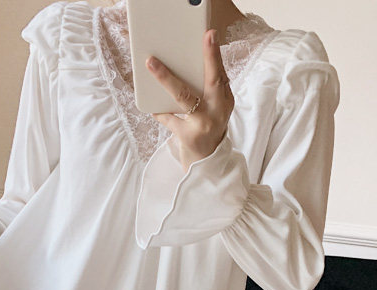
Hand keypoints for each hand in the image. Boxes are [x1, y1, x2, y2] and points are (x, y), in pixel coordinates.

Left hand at [146, 28, 234, 171]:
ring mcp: (204, 124)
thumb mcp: (212, 110)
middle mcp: (218, 111)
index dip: (214, 55)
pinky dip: (159, 110)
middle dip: (207, 58)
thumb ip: (205, 92)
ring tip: (152, 64)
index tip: (209, 35)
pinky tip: (151, 105)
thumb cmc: (206, 130)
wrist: (207, 165)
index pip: (220, 74)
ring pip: (184, 96)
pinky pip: (168, 118)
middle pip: (212, 80)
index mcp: (225, 101)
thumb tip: (180, 67)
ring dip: (166, 78)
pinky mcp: (189, 136)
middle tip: (198, 39)